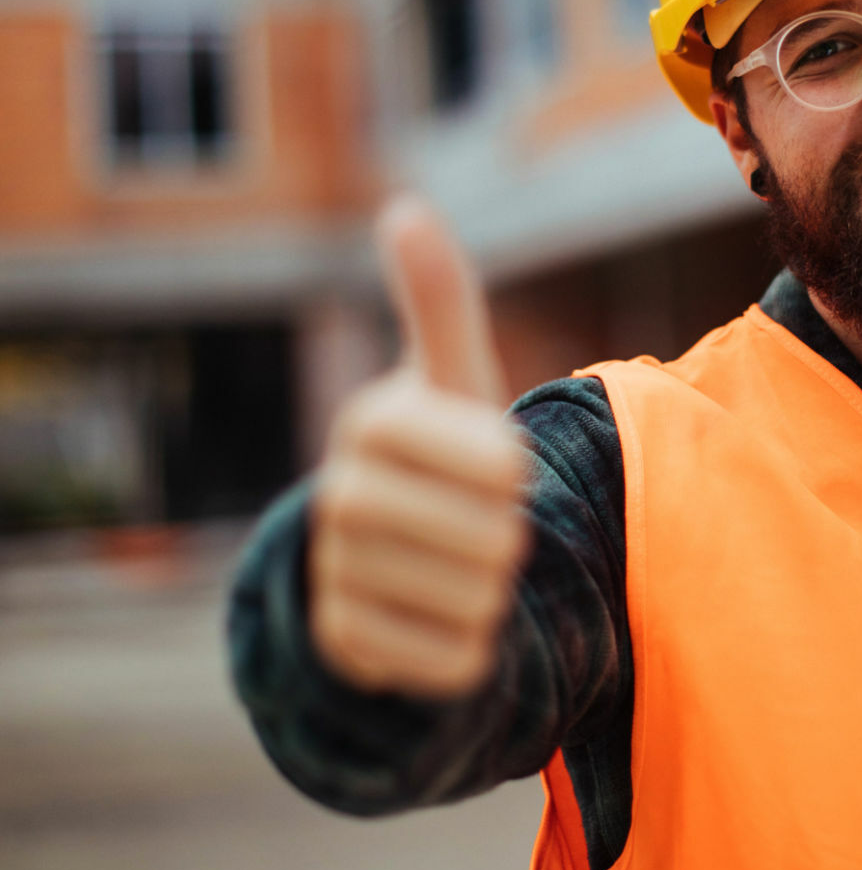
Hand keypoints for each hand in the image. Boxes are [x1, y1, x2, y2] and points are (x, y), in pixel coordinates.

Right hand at [310, 194, 528, 697]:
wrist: (396, 551)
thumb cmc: (445, 449)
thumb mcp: (452, 374)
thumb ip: (438, 296)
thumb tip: (403, 207)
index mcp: (373, 421)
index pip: (499, 464)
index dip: (519, 472)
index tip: (499, 466)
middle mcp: (338, 495)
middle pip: (493, 539)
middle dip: (510, 536)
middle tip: (483, 523)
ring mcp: (335, 573)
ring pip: (476, 602)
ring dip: (493, 591)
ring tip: (463, 566)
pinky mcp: (346, 646)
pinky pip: (454, 662)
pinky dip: (471, 649)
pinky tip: (443, 617)